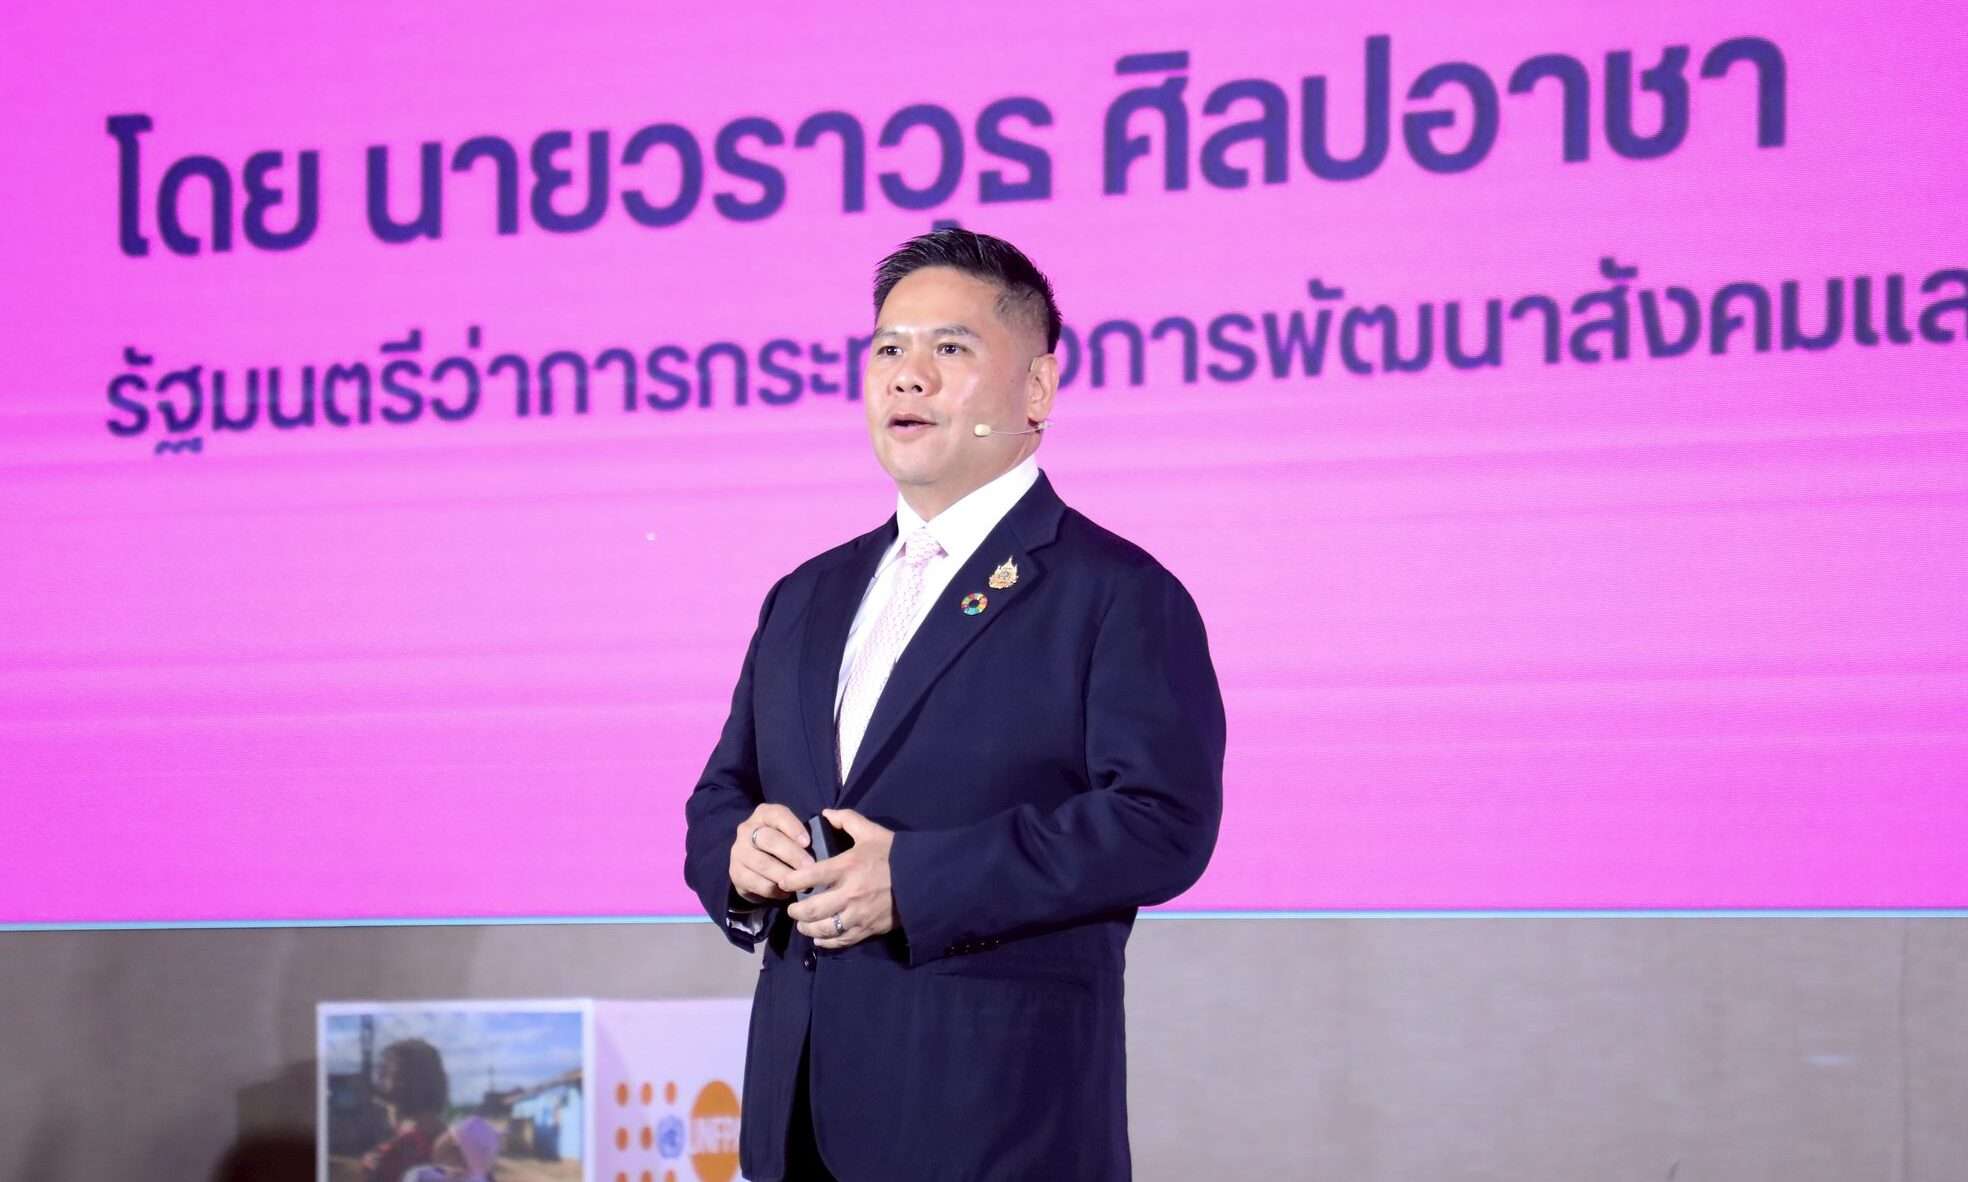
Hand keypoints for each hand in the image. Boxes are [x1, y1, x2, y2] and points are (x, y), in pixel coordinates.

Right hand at [729, 803, 811, 903]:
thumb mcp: (792, 832)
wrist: (754, 866)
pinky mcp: (736, 873)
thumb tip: (833, 829)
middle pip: (769, 840)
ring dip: (785, 875)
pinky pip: (758, 883)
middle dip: (792, 855)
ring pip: (763, 864)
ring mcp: (739, 852)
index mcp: (764, 814)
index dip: (793, 827)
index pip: (777, 815)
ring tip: (801, 884)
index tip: (808, 842)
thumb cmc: (784, 845)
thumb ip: (808, 830)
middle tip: (810, 867)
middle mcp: (747, 829)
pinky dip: (775, 890)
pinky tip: (787, 891)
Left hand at [784, 809, 894, 948]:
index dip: (792, 881)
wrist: (924, 879)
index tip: (784, 882)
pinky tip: (819, 938)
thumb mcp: (872, 832)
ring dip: (807, 928)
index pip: (810, 876)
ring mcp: (858, 914)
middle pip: (812, 909)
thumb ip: (847, 820)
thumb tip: (825, 813)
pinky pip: (841, 940)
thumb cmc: (895, 855)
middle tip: (791, 908)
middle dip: (796, 911)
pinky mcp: (867, 928)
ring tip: (802, 924)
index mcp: (847, 867)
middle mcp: (849, 893)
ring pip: (823, 928)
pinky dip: (826, 942)